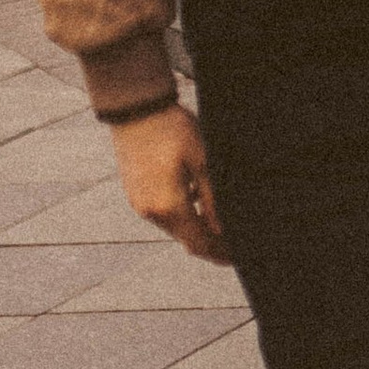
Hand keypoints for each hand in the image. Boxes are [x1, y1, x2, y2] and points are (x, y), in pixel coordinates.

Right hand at [110, 103, 232, 263]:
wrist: (136, 110)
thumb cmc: (172, 130)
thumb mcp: (203, 161)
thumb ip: (212, 198)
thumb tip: (221, 228)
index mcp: (168, 206)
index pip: (198, 243)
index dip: (217, 253)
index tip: (233, 258)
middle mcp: (150, 211)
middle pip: (185, 238)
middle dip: (209, 243)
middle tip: (231, 243)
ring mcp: (139, 203)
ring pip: (173, 227)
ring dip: (194, 228)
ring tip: (218, 223)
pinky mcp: (135, 193)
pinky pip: (161, 213)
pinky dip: (180, 215)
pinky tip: (196, 202)